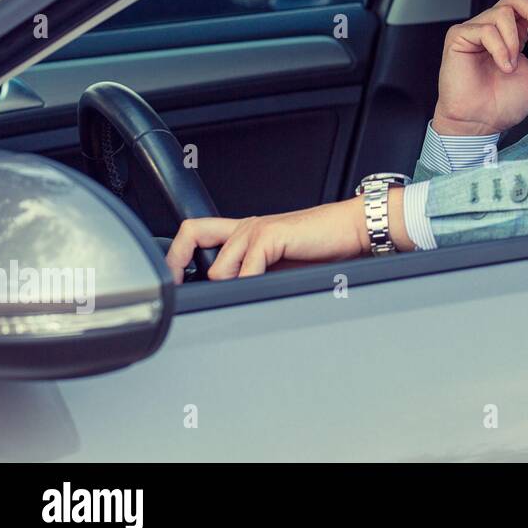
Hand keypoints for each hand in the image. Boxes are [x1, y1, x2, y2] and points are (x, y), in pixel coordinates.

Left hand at [166, 197, 366, 282]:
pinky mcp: (270, 235)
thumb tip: (231, 301)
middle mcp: (246, 227)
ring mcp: (256, 229)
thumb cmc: (325, 248)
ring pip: (220, 268)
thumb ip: (255, 275)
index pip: (196, 231)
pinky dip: (251, 285)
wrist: (353, 229)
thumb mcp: (281, 266)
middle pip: (192, 238)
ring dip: (232, 287)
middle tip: (183, 292)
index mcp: (247, 232)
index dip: (176, 253)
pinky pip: (245, 270)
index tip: (174, 280)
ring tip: (253, 295)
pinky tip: (265, 288)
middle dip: (182, 267)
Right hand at [432, 0, 527, 134]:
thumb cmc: (503, 104)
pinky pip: (485, 28)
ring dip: (513, 40)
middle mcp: (499, 28)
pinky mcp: (461, 36)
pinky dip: (499, 48)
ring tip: (512, 64)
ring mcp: (479, 30)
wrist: (479, 123)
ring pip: (502, 12)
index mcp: (519, 34)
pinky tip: (502, 65)